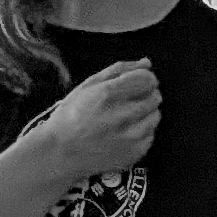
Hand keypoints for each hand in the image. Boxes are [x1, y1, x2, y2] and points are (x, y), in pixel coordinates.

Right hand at [35, 60, 157, 187]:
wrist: (60, 153)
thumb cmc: (71, 116)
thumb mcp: (88, 85)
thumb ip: (119, 70)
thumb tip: (146, 63)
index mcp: (108, 94)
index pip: (148, 79)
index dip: (145, 79)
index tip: (138, 83)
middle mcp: (121, 115)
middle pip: (155, 96)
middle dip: (145, 95)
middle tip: (128, 102)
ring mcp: (130, 137)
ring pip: (156, 115)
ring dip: (145, 114)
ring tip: (124, 118)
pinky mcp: (135, 153)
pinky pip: (151, 135)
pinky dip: (142, 132)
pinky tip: (124, 133)